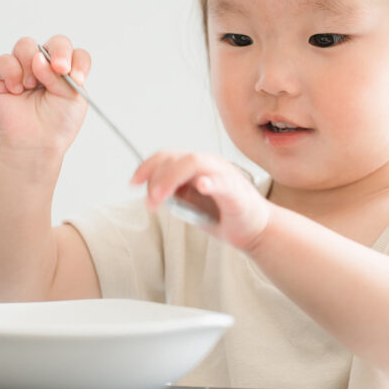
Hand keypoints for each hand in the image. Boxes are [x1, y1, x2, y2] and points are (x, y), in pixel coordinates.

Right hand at [0, 35, 90, 155]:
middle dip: (59, 52)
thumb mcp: (73, 99)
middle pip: (55, 42)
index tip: (77, 77)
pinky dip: (12, 73)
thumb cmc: (57, 123)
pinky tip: (17, 90)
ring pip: (26, 45)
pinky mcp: (1, 75)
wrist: (36, 143)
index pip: (75, 53)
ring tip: (32, 85)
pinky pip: (5, 60)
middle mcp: (45, 65)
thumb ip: (63, 76)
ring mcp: (23, 68)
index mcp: (65, 71)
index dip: (77, 60)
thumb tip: (39, 59)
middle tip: (59, 69)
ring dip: (31, 63)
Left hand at [130, 151, 270, 251]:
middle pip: (177, 158)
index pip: (168, 156)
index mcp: (199, 166)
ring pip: (195, 163)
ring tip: (161, 198)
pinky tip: (202, 185)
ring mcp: (225, 176)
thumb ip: (175, 194)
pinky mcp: (238, 193)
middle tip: (150, 202)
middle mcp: (211, 165)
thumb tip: (151, 193)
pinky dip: (211, 182)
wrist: (256, 232)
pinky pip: (223, 183)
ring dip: (172, 179)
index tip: (133, 183)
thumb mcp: (192, 203)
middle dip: (157, 178)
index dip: (147, 166)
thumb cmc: (224, 215)